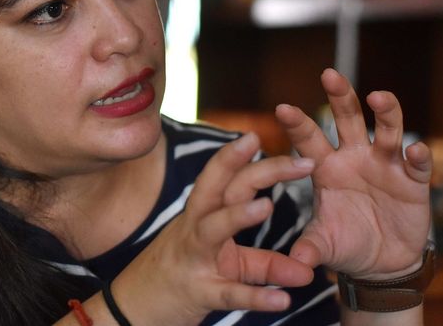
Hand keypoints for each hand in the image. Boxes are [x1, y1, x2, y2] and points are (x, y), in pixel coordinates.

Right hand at [112, 133, 316, 324]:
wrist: (135, 309)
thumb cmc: (182, 275)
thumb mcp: (229, 265)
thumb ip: (268, 264)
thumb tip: (308, 271)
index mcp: (201, 215)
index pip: (222, 179)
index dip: (237, 156)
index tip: (258, 134)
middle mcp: (195, 229)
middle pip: (221, 191)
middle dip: (255, 171)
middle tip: (297, 161)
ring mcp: (195, 258)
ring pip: (213, 230)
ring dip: (238, 215)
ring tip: (268, 205)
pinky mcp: (199, 293)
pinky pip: (228, 292)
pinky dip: (255, 296)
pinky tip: (282, 300)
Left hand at [274, 68, 431, 279]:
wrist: (381, 263)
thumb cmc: (346, 245)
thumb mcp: (324, 245)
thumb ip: (310, 247)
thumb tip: (297, 262)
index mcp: (326, 167)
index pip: (308, 139)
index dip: (296, 123)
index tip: (281, 108)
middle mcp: (354, 158)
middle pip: (347, 119)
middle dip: (340, 97)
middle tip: (329, 75)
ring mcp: (385, 165)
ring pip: (386, 130)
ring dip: (385, 112)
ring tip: (379, 97)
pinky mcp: (413, 181)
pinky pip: (417, 164)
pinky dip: (418, 156)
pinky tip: (415, 149)